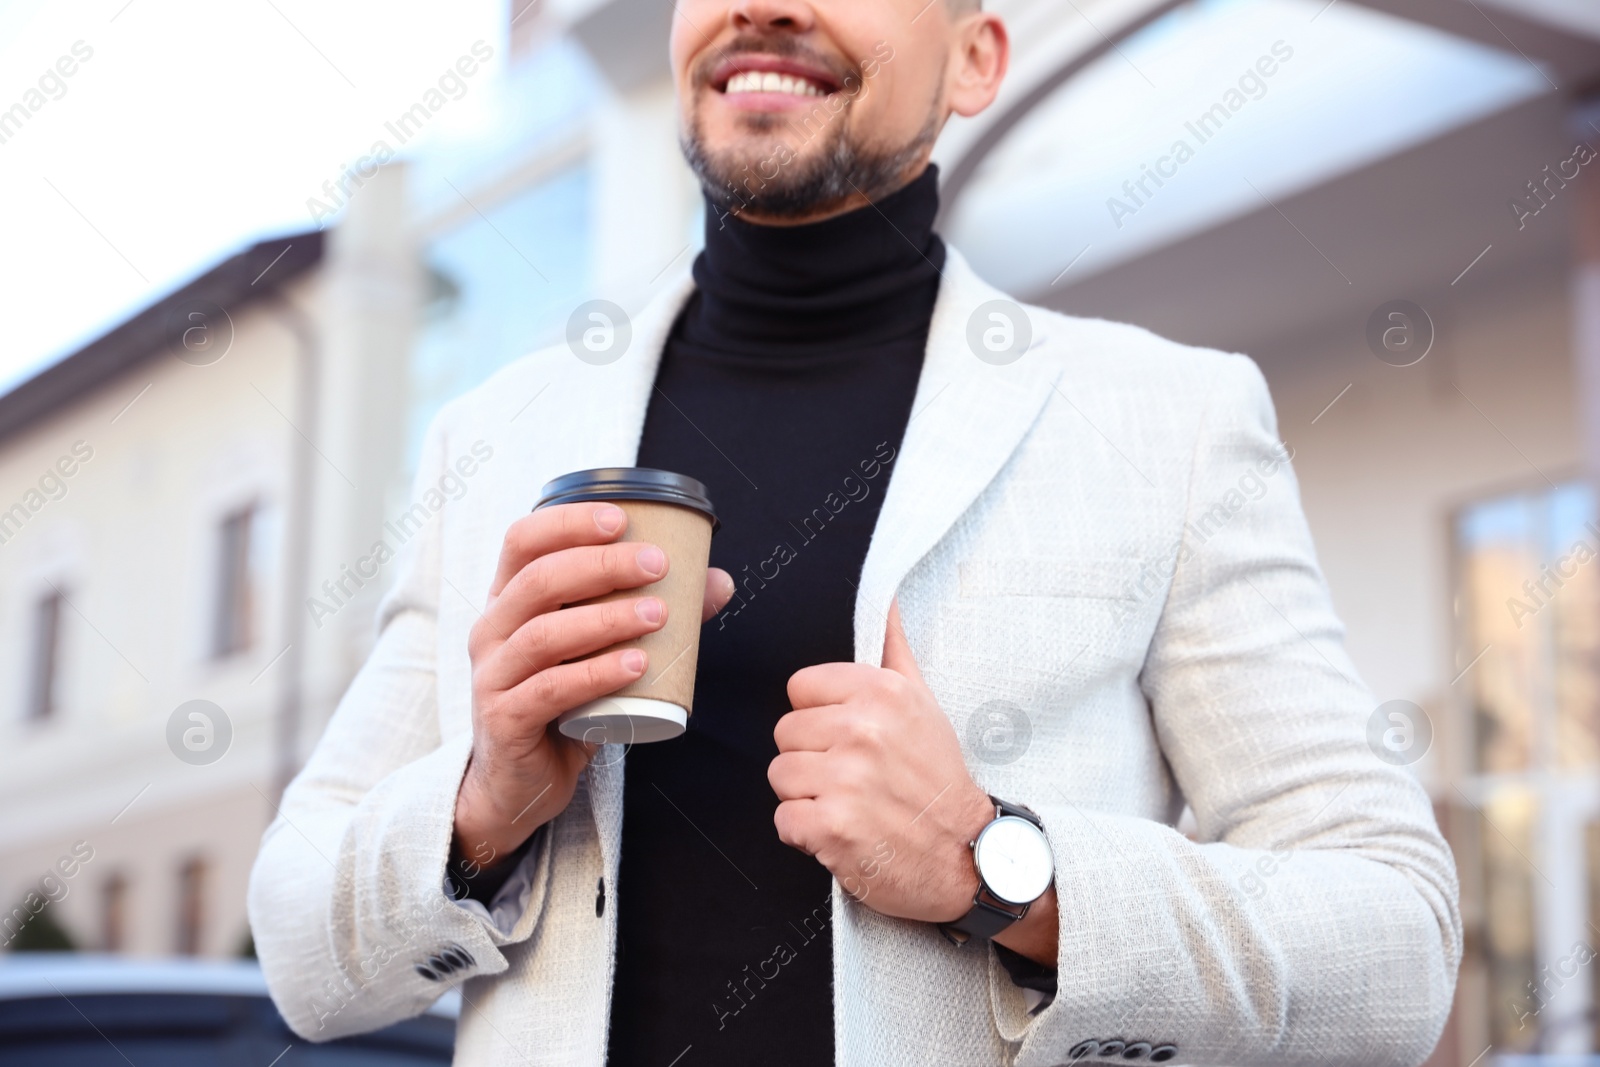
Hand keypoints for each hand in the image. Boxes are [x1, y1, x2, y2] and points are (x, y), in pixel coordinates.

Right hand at [452, 501, 734, 869]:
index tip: (621, 519)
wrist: (520, 781)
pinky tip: (635, 665)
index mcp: (509, 599)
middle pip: (539, 580)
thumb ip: (649, 611)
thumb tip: (718, 581)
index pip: (524, 540)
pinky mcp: (505, 718)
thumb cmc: (564, 702)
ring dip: (606, 618)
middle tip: (657, 565)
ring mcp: (493, 675)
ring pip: (545, 633)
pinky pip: (550, 689)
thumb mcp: (598, 650)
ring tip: (658, 615)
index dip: (568, 522)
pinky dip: (595, 673)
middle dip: (602, 565)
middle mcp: (492, 629)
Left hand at [769, 599, 995, 922]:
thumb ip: (894, 651)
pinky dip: (807, 834)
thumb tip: (886, 602)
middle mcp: (863, 730)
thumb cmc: (938, 780)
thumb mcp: (922, 704)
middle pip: (785, 733)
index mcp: (881, 693)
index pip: (800, 688)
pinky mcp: (830, 827)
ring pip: (780, 775)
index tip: (847, 737)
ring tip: (849, 804)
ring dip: (807, 796)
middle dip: (812, 758)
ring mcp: (845, 780)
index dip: (818, 716)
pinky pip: (784, 820)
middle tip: (853, 777)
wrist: (966, 854)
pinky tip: (843, 832)